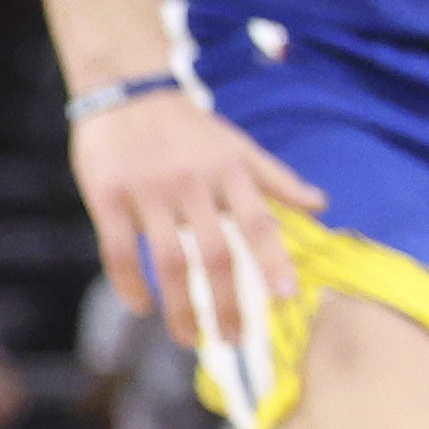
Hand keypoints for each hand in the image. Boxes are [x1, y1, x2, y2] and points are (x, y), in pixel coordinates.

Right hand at [71, 77, 324, 383]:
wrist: (124, 88)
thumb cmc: (187, 125)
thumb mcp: (236, 145)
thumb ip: (276, 179)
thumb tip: (321, 205)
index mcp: (228, 171)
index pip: (258, 223)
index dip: (274, 261)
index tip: (287, 298)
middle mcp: (192, 183)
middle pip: (216, 254)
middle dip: (227, 304)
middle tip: (232, 340)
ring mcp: (148, 191)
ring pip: (169, 261)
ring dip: (181, 308)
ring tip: (189, 338)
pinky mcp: (108, 196)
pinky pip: (118, 251)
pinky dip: (130, 284)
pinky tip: (142, 308)